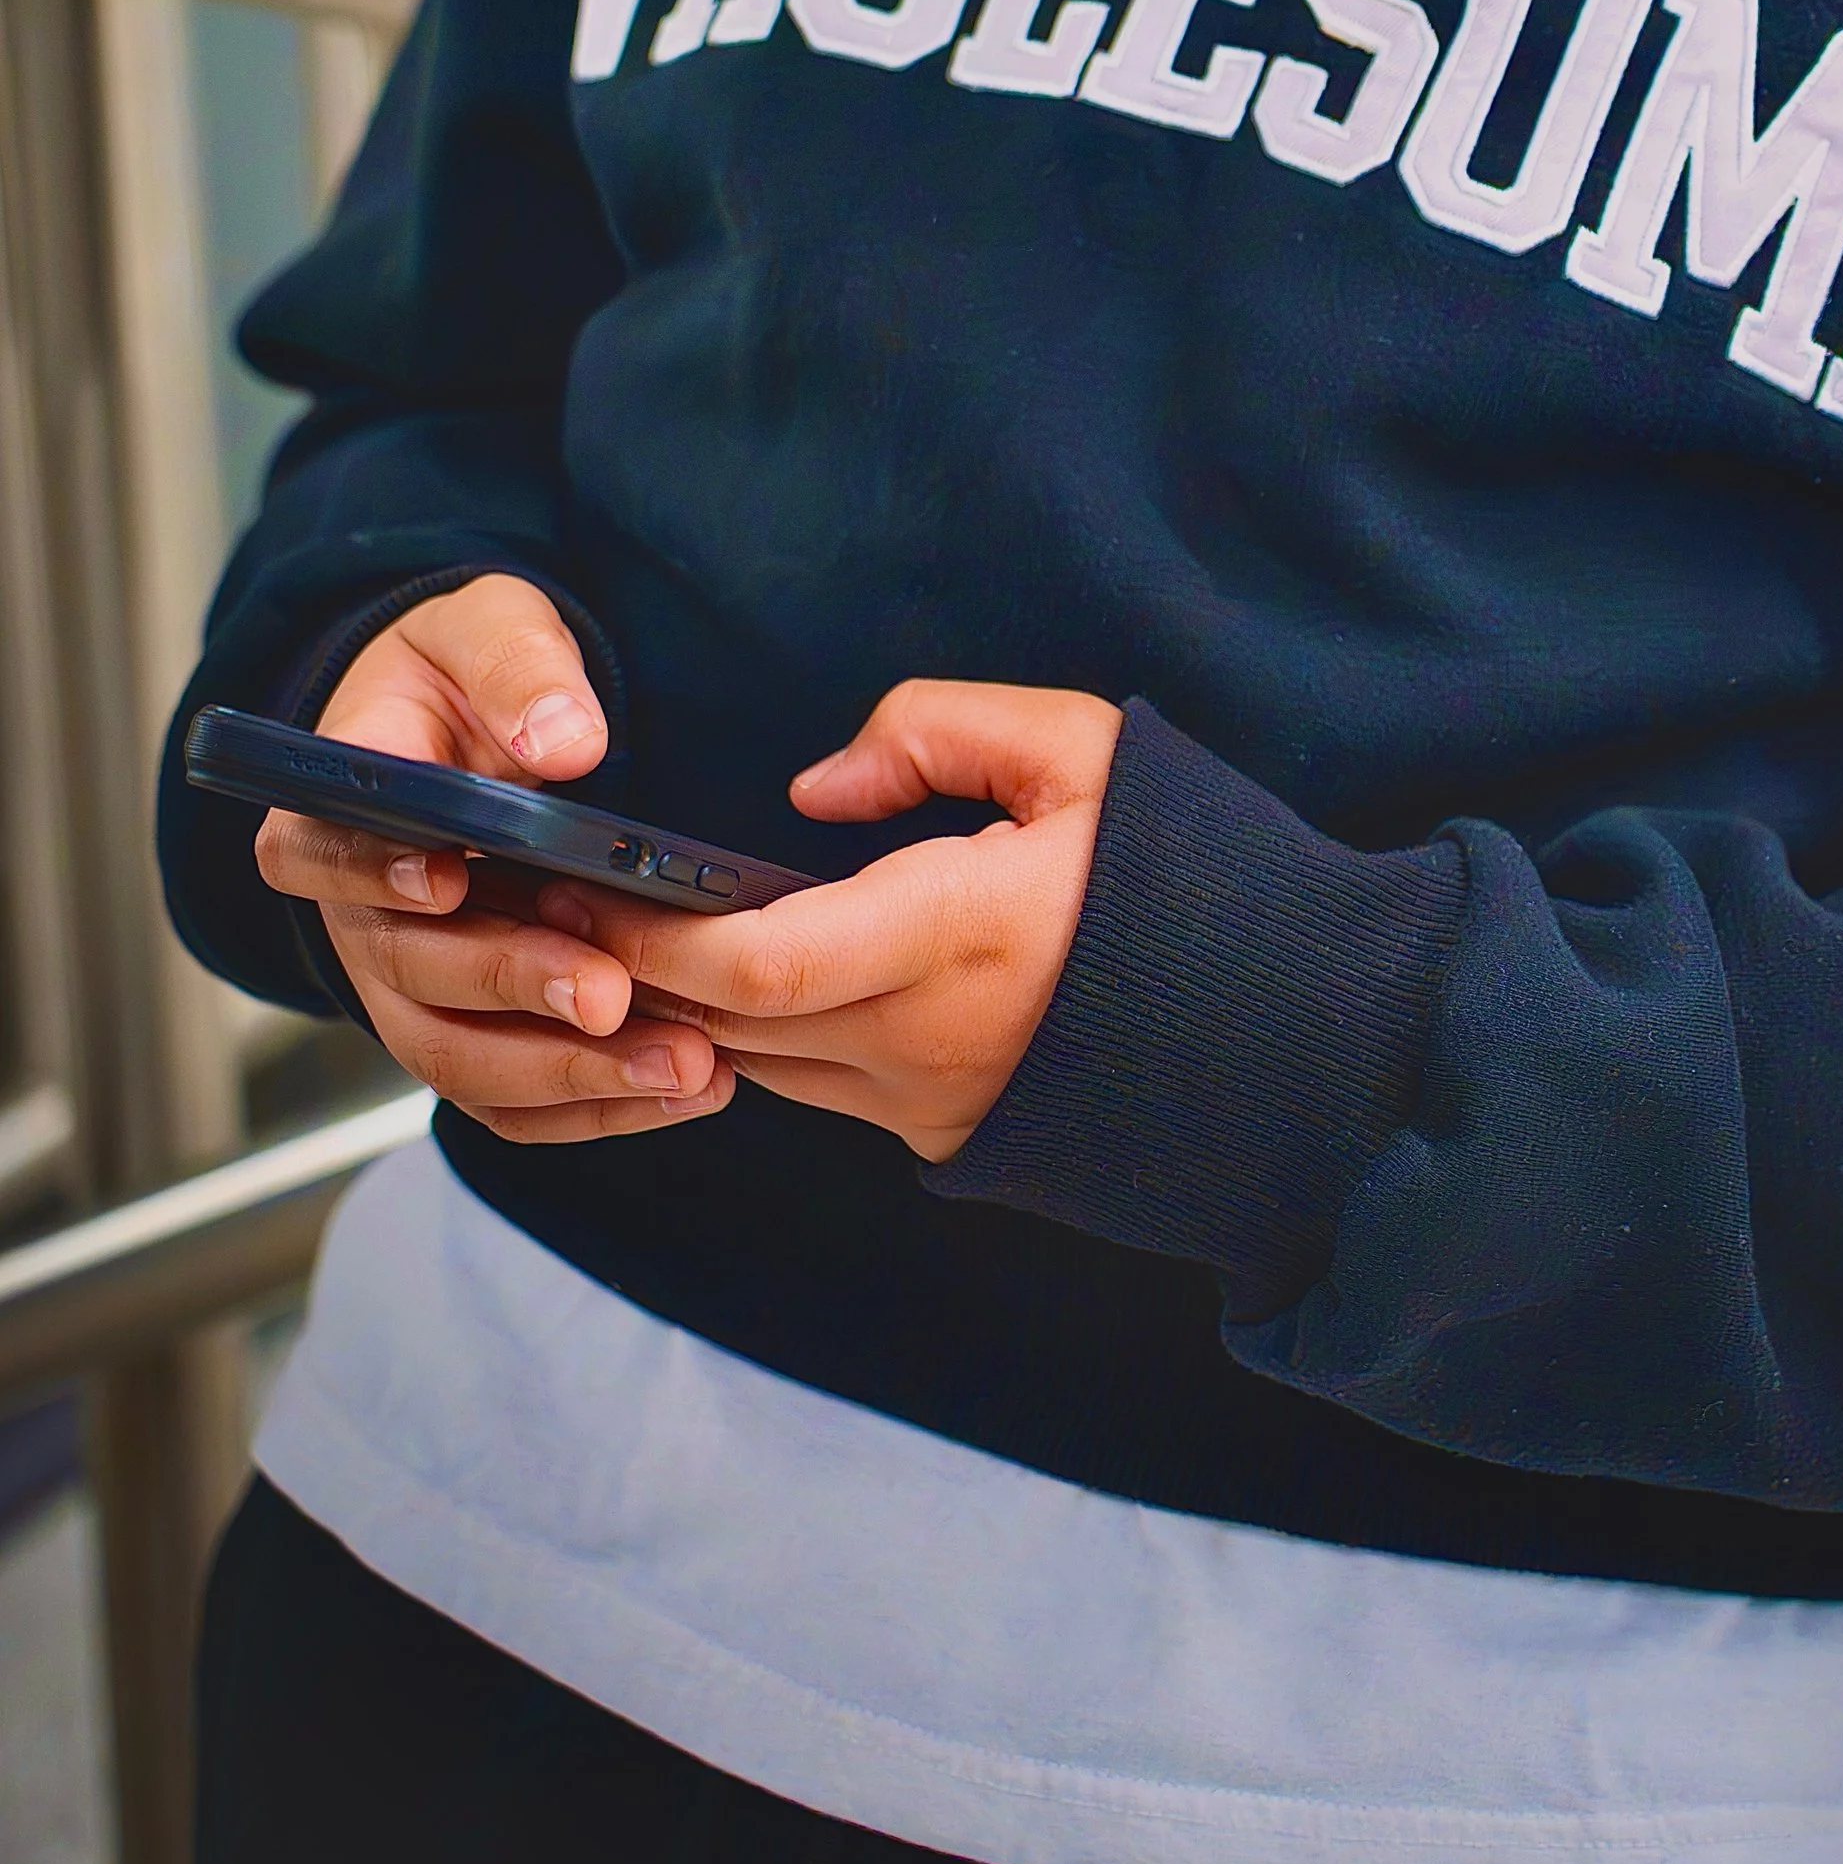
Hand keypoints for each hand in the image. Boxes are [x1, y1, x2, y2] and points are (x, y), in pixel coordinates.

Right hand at [252, 574, 728, 1145]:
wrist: (475, 731)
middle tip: (608, 995)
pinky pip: (511, 1099)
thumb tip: (566, 740)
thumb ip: (520, 668)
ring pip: (462, 1058)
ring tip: (680, 1065)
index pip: (324, 852)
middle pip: (410, 971)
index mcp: (338, 805)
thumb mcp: (489, 627)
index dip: (376, 873)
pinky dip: (590, 1106)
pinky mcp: (467, 1033)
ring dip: (569, 1071)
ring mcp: (409, 986)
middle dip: (513, 986)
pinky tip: (681, 1088)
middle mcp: (359, 913)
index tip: (447, 880)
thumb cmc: (467, 675)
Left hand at [542, 679, 1120, 1164]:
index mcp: (957, 933)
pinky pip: (807, 1087)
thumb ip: (938, 730)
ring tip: (610, 934)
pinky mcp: (933, 1133)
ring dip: (677, 1009)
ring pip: (754, 1064)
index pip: (761, 964)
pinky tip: (715, 980)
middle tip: (553, 900)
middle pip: (725, 1023)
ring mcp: (926, 1101)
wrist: (1268, 1025)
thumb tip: (817, 783)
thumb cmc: (1177, 866)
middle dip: (628, 971)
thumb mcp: (1078, 748)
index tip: (587, 886)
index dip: (657, 939)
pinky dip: (748, 1037)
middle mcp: (925, 1039)